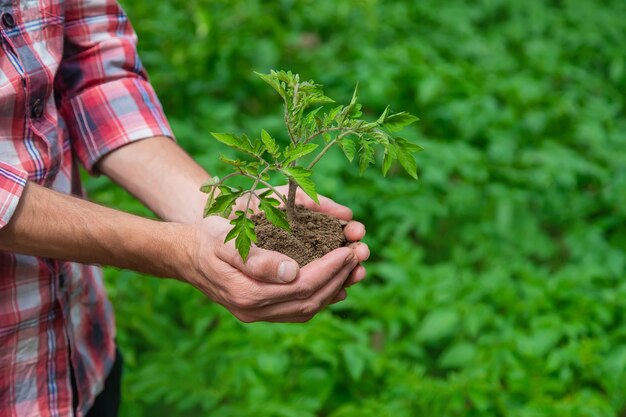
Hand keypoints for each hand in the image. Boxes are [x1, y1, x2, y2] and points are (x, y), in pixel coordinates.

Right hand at [180, 216, 359, 321]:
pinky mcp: (260, 311)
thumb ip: (257, 260)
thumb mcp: (228, 241)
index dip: (331, 268)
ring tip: (355, 269)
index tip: (349, 250)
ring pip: (307, 309)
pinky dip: (321, 298)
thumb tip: (292, 273)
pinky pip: (298, 310)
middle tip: (359, 255)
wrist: (185, 255)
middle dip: (339, 277)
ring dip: (335, 289)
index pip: (303, 285)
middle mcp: (255, 310)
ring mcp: (258, 314)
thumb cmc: (208, 239)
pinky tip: (335, 284)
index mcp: (249, 293)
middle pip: (311, 300)